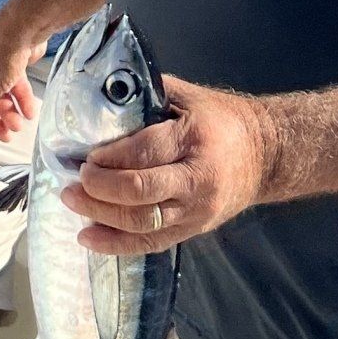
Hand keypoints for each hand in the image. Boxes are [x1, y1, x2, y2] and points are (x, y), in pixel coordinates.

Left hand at [62, 76, 274, 253]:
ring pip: (143, 224)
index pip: (146, 152)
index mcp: (194, 139)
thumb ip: (147, 94)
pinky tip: (89, 237)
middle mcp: (198, 178)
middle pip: (142, 192)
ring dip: (102, 217)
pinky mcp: (194, 229)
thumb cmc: (220, 120)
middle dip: (99, 190)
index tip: (84, 157)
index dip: (110, 159)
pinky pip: (152, 243)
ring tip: (72, 204)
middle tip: (71, 182)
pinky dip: (117, 244)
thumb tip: (98, 94)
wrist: (266, 155)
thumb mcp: (188, 96)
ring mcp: (197, 210)